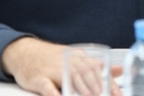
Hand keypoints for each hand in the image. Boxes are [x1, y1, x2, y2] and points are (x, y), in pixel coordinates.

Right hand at [2, 37, 121, 95]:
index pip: (97, 69)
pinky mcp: (38, 78)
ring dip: (81, 89)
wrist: (24, 52)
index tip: (117, 94)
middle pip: (85, 72)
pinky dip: (55, 94)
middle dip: (96, 86)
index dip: (108, 82)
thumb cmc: (52, 59)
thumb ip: (97, 66)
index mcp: (77, 57)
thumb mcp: (75, 58)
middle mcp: (66, 61)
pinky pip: (48, 87)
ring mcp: (52, 69)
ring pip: (69, 78)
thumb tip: (119, 70)